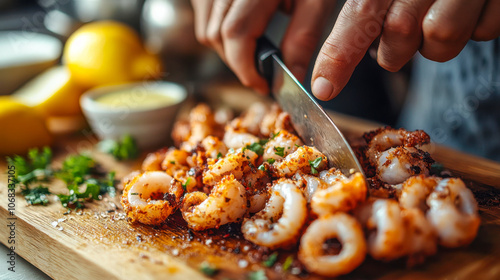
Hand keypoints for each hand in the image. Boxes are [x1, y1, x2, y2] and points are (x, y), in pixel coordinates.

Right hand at [191, 0, 335, 93]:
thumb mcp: (317, 0)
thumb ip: (303, 37)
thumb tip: (291, 75)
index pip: (235, 34)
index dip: (245, 67)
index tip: (262, 85)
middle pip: (215, 35)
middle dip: (237, 63)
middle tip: (260, 73)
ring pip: (206, 28)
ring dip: (227, 49)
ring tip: (253, 51)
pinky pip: (203, 12)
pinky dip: (218, 29)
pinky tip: (241, 29)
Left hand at [311, 0, 499, 100]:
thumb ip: (364, 8)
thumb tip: (335, 55)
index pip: (360, 14)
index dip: (339, 55)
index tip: (324, 88)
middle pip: (401, 33)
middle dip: (392, 51)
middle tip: (393, 44)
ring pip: (440, 42)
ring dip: (432, 43)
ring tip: (435, 18)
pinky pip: (481, 32)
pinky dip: (472, 29)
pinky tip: (468, 9)